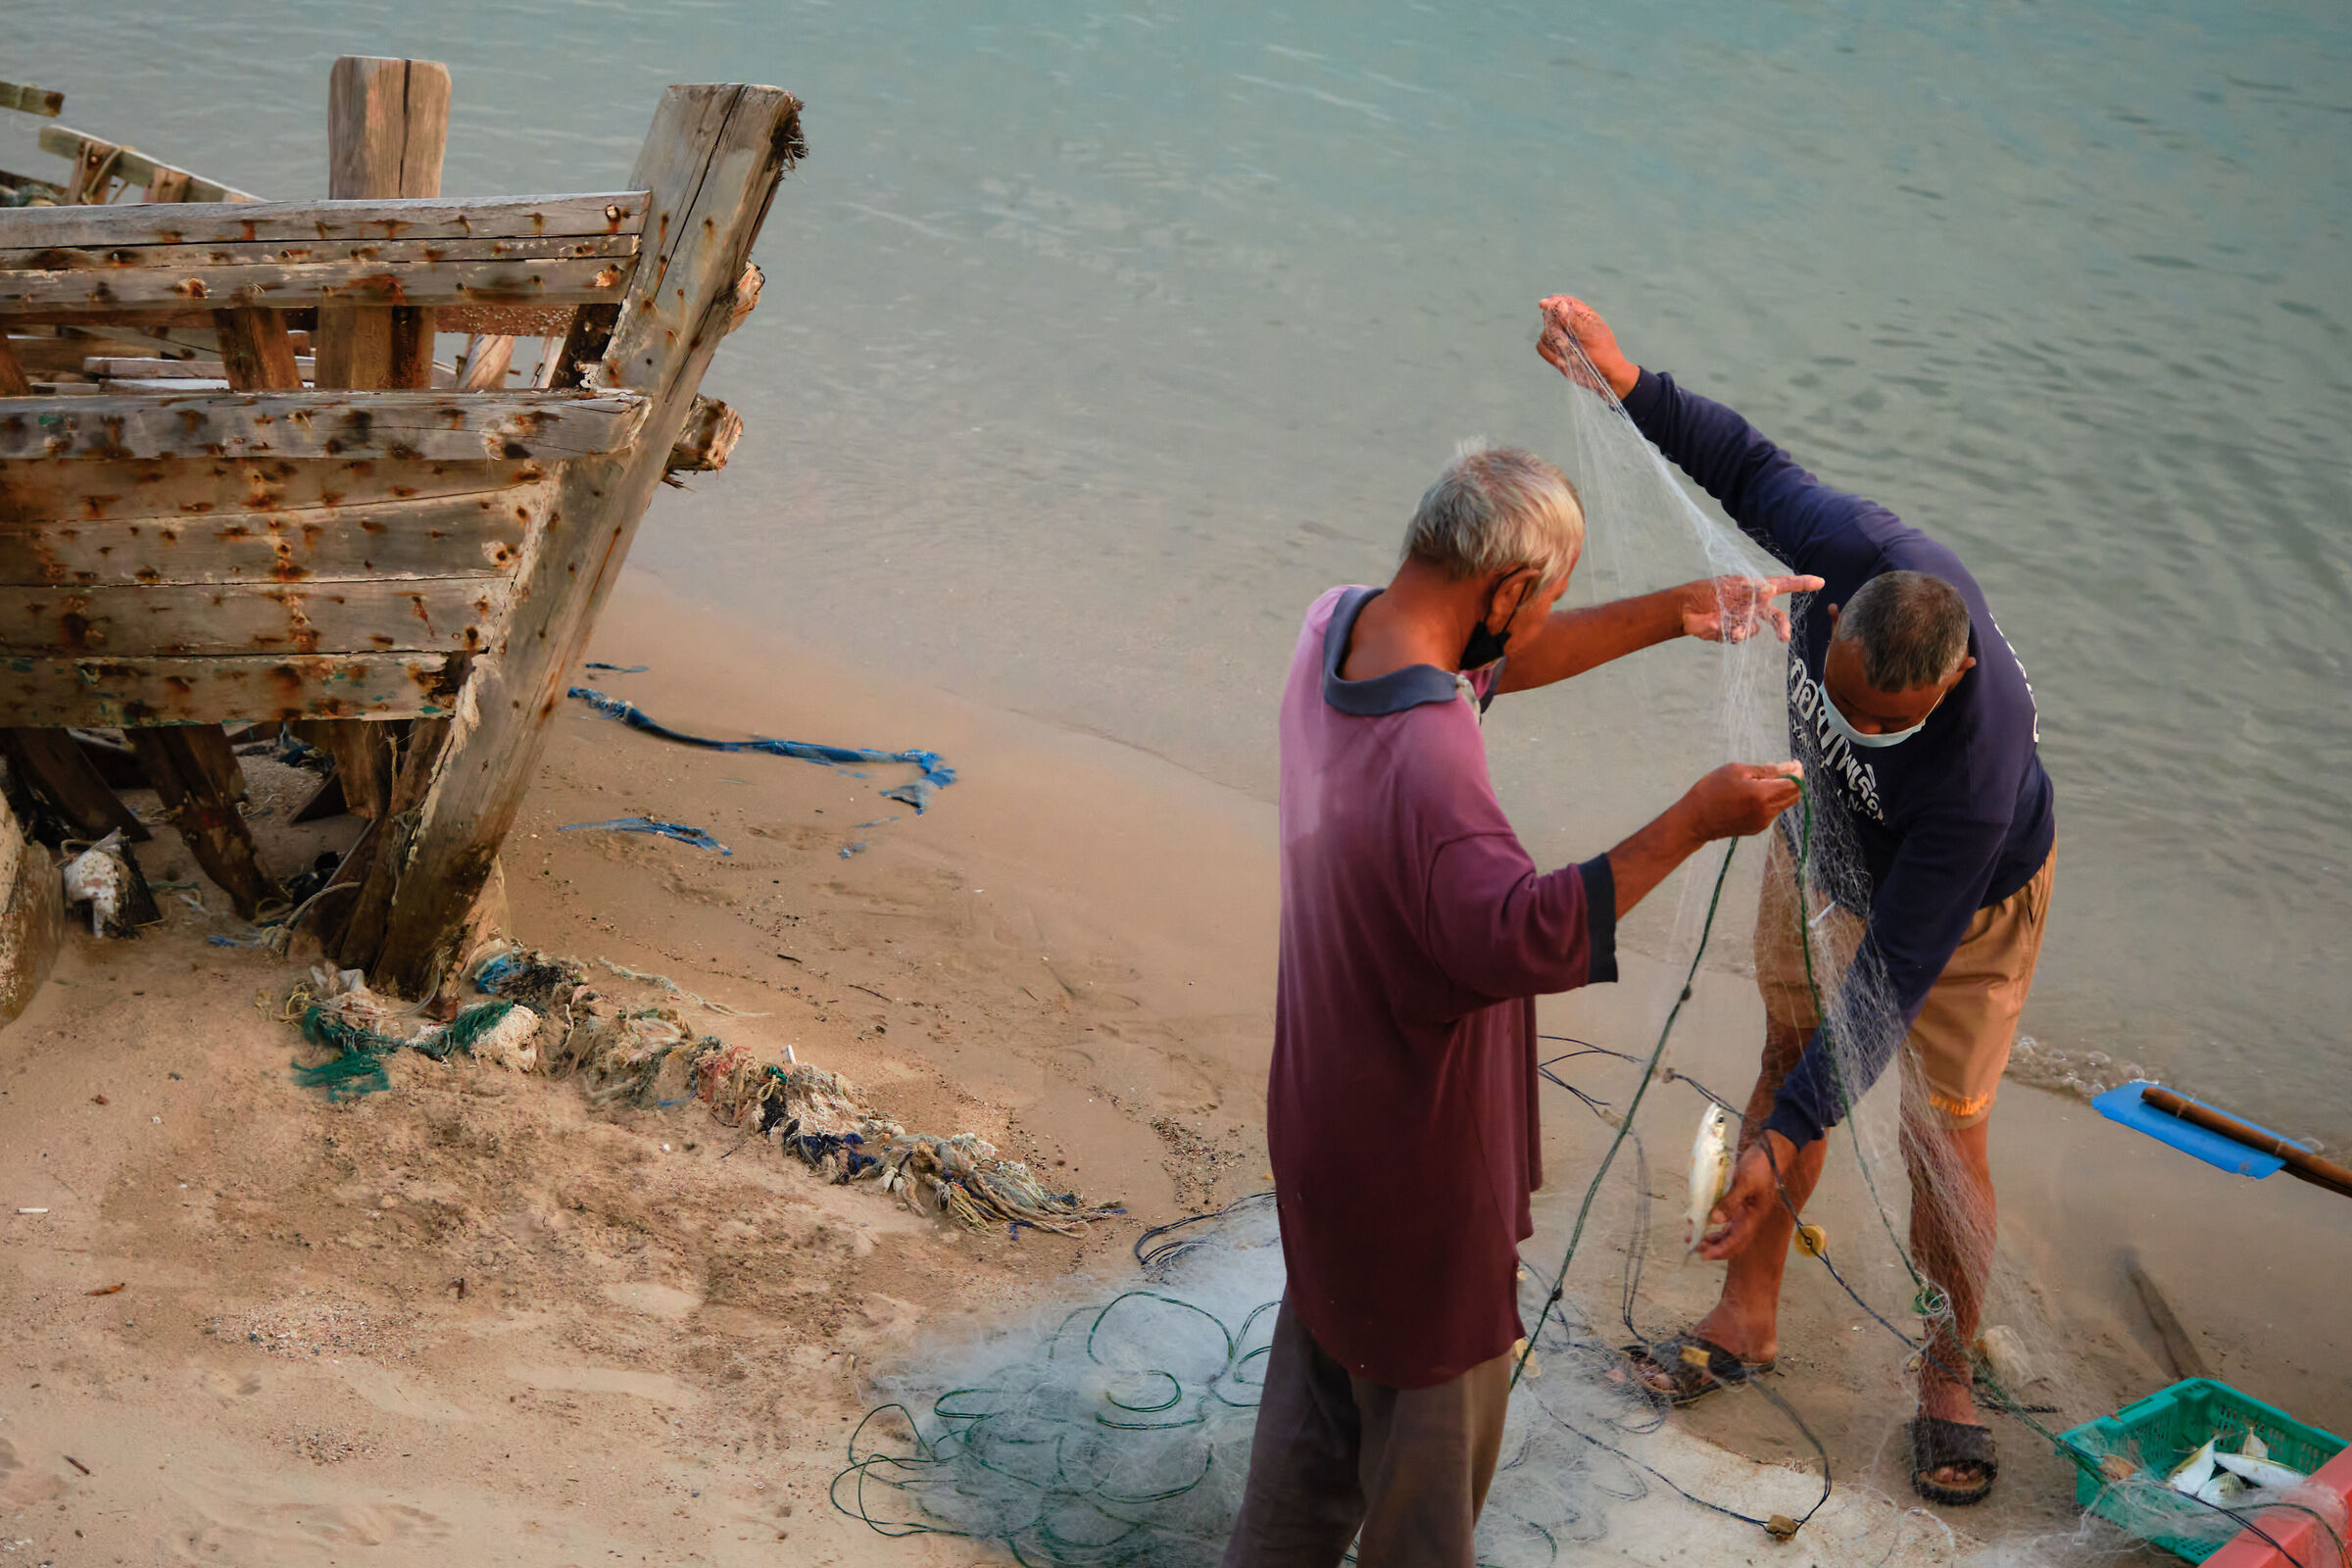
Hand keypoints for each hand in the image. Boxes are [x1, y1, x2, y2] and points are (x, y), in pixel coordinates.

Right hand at [1536, 294, 1638, 398]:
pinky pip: (1541, 347)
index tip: (1542, 305)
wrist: (1605, 375)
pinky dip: (1549, 354)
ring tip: (1569, 353)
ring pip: (1545, 334)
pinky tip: (1562, 360)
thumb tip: (1560, 305)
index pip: (1563, 301)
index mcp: (1582, 315)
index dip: (1552, 301)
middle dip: (1555, 329)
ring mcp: (1561, 338)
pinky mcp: (1555, 351)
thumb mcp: (1591, 335)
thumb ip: (1574, 320)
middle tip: (1565, 341)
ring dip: (1554, 344)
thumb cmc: (1604, 353)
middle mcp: (1569, 325)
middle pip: (1550, 318)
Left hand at [1678, 573, 1824, 643]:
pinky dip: (1732, 634)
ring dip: (1745, 629)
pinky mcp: (1733, 633)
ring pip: (1756, 630)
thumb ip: (1751, 589)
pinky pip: (1740, 637)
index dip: (1801, 584)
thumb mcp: (1730, 586)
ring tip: (1731, 627)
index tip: (1820, 582)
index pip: (1783, 585)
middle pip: (1777, 618)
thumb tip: (1770, 588)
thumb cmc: (1707, 592)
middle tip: (1784, 637)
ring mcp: (1744, 621)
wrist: (1685, 610)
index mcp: (1755, 589)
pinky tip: (1721, 628)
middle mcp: (1753, 606)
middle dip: (1782, 627)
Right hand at [1680, 762, 1802, 841]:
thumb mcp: (1737, 771)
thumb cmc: (1712, 790)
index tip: (1794, 763)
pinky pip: (1771, 812)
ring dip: (1780, 791)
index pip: (1794, 784)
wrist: (1695, 820)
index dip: (1798, 772)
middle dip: (1793, 782)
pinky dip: (1769, 801)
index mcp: (1763, 795)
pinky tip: (1751, 794)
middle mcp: (1767, 811)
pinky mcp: (1756, 828)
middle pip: (1794, 796)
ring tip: (1760, 781)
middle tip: (1784, 770)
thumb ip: (1766, 770)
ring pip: (1783, 804)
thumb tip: (1787, 768)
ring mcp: (1762, 822)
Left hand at [1697, 1132, 1798, 1259]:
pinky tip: (1703, 1224)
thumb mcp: (1744, 1182)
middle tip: (1695, 1248)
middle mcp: (1750, 1219)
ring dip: (1713, 1239)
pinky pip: (1727, 1221)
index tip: (1704, 1255)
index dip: (1720, 1251)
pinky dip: (1715, 1226)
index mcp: (1753, 1217)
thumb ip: (1730, 1201)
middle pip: (1732, 1242)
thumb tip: (1715, 1221)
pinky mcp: (1741, 1205)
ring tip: (1694, 1239)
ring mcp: (1746, 1212)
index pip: (1736, 1242)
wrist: (1771, 1152)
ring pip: (1728, 1233)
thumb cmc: (1760, 1166)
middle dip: (1714, 1248)